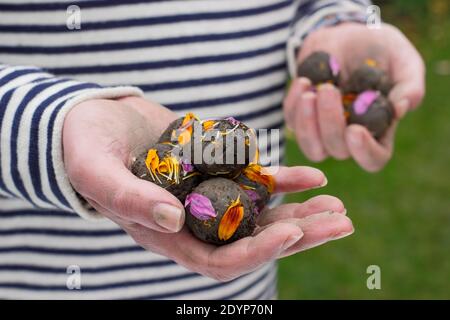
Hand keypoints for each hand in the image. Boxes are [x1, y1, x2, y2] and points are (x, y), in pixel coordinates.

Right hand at [63, 98, 352, 280]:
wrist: (96, 121)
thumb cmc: (86, 147)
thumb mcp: (95, 171)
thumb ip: (127, 199)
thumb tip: (173, 220)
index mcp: (167, 235)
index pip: (219, 260)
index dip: (256, 253)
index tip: (291, 232)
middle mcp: (195, 223)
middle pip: (254, 241)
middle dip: (299, 236)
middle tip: (341, 223)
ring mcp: (210, 198)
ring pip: (263, 214)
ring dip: (302, 211)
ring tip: (339, 206)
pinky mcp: (218, 171)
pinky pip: (257, 181)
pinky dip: (286, 181)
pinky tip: (314, 176)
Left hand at [284, 23, 424, 171]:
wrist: (348, 34)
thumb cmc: (381, 50)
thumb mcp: (403, 60)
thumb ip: (409, 86)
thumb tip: (400, 109)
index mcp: (379, 130)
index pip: (373, 159)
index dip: (364, 151)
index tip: (354, 130)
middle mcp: (349, 137)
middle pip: (338, 150)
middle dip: (330, 122)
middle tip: (328, 90)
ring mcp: (322, 130)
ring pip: (311, 146)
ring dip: (307, 122)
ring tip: (310, 90)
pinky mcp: (301, 117)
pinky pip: (292, 121)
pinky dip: (293, 104)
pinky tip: (303, 81)